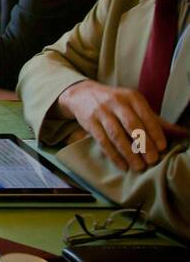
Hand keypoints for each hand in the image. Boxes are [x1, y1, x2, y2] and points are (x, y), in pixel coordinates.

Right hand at [57, 81, 185, 170]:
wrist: (82, 94)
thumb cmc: (116, 103)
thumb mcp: (134, 105)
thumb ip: (156, 121)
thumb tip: (183, 133)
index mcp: (131, 97)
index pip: (145, 115)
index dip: (154, 132)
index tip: (162, 148)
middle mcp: (116, 102)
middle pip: (131, 125)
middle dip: (143, 144)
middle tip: (152, 160)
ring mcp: (101, 112)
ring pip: (116, 135)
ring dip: (128, 153)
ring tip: (139, 166)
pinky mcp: (89, 122)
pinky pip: (102, 141)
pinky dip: (113, 155)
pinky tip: (122, 165)